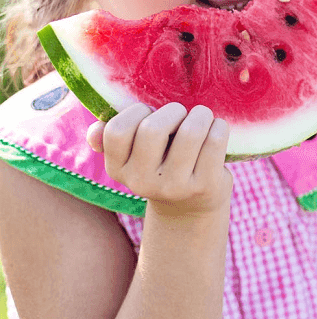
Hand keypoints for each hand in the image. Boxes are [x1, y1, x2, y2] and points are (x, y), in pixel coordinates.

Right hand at [86, 103, 232, 216]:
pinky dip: (219, 127)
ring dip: (201, 115)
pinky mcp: (205, 186)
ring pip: (190, 133)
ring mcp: (175, 187)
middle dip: (173, 111)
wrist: (191, 208)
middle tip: (182, 114)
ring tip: (202, 118)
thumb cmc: (162, 166)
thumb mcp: (134, 158)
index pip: (117, 131)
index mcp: (118, 169)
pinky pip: (214, 142)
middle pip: (153, 129)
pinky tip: (217, 129)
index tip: (150, 113)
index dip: (137, 111)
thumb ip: (112, 140)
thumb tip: (94, 132)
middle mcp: (142, 182)